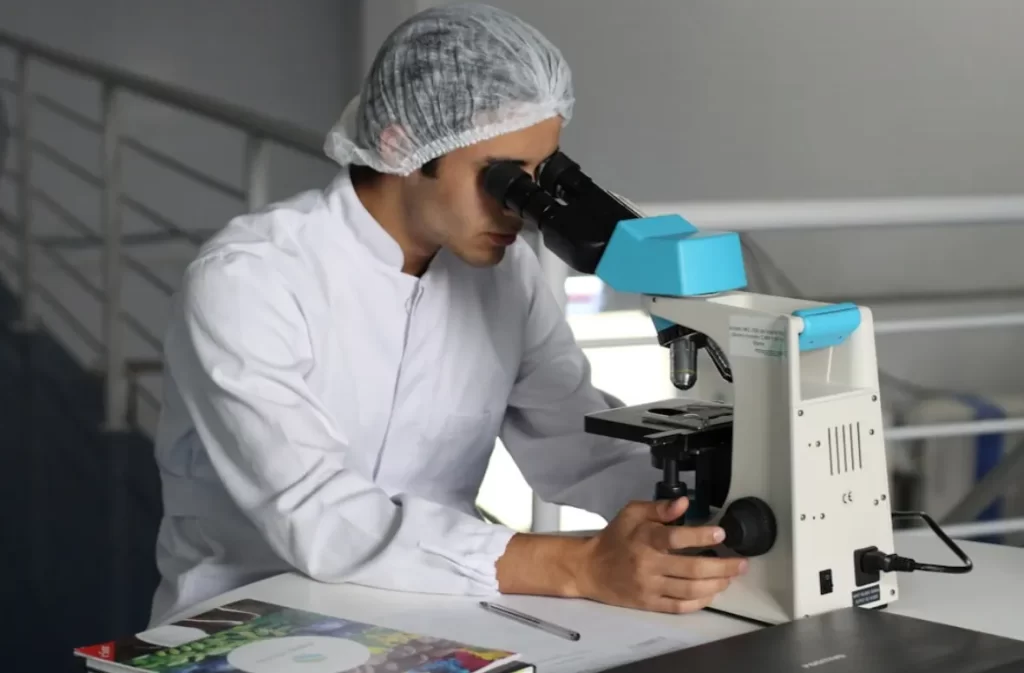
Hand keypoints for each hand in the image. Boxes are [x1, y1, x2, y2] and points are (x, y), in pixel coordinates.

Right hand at [571, 497, 747, 613]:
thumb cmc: (614, 538)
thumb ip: (659, 508)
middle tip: (741, 563)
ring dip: (716, 584)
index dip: (701, 535)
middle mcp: (648, 564)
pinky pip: (679, 606)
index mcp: (644, 539)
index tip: (721, 533)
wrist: (590, 569)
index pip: (675, 538)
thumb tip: (684, 503)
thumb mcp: (632, 513)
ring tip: (731, 578)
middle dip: (722, 567)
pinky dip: (700, 602)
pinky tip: (712, 593)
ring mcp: (649, 587)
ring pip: (690, 590)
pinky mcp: (649, 604)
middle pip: (691, 569)